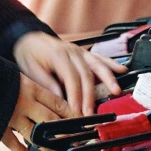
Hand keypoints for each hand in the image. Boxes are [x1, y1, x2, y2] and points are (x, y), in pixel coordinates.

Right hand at [1, 74, 76, 150]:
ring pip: (35, 134)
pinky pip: (12, 142)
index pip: (58, 103)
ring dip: (46, 144)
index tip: (81, 123)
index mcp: (31, 87)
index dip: (71, 115)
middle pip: (51, 121)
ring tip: (53, 150)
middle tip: (73, 141)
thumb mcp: (16, 77)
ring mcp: (11, 116)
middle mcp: (24, 102)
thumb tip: (48, 104)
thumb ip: (31, 90)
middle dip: (64, 133)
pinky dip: (20, 149)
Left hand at [13, 32, 127, 115]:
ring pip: (97, 65)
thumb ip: (46, 83)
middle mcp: (72, 52)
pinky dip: (112, 64)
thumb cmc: (29, 54)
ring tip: (116, 91)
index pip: (71, 79)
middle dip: (91, 96)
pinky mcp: (84, 53)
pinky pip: (100, 58)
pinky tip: (122, 70)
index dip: (76, 96)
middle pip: (86, 75)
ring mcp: (80, 52)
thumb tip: (59, 98)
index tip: (77, 111)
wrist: (29, 38)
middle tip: (91, 113)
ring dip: (108, 79)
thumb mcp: (30, 69)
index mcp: (58, 56)